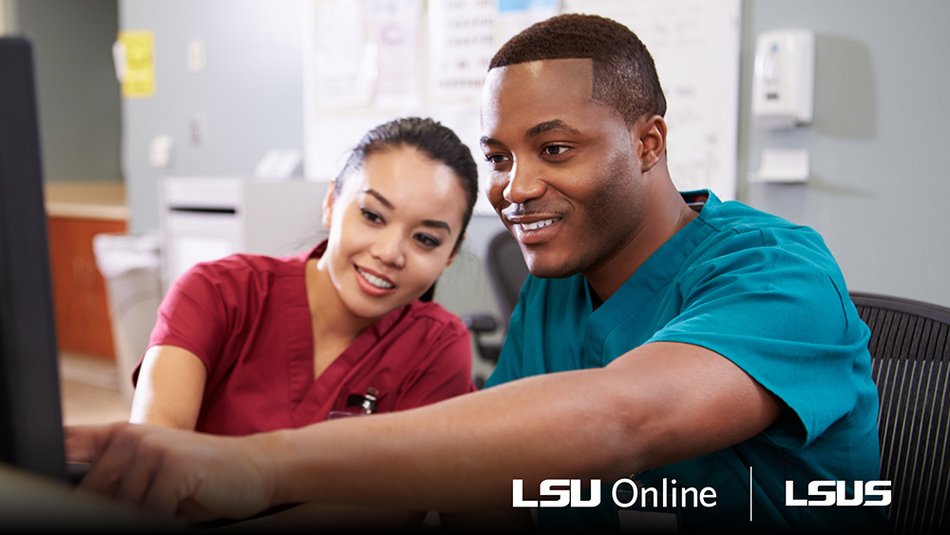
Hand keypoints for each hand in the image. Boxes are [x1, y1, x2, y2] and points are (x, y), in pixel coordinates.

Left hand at [66, 422, 276, 520]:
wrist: (256, 469)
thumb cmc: (201, 479)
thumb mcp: (152, 476)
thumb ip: (115, 481)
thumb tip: (78, 500)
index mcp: (119, 435)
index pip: (66, 447)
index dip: (62, 475)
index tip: (80, 492)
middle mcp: (130, 437)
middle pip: (94, 495)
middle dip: (121, 508)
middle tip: (160, 500)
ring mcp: (151, 449)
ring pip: (124, 508)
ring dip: (151, 514)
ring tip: (175, 502)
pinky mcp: (172, 467)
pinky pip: (151, 513)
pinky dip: (170, 518)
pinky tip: (186, 504)